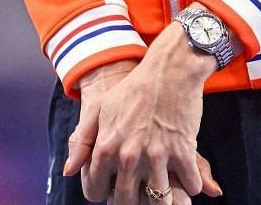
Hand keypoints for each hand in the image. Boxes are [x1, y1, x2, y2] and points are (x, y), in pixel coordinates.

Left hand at [70, 29, 224, 201]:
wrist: (169, 69)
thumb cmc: (134, 88)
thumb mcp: (100, 110)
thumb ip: (81, 143)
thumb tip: (68, 171)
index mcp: (105, 148)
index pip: (95, 191)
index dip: (101, 192)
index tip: (111, 188)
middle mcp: (128, 157)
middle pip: (126, 200)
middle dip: (131, 201)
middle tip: (138, 193)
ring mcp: (156, 156)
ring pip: (159, 198)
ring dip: (162, 198)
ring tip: (164, 192)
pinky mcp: (182, 150)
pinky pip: (189, 183)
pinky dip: (191, 185)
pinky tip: (189, 180)